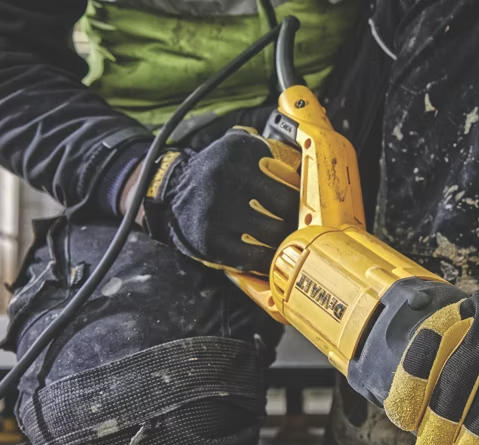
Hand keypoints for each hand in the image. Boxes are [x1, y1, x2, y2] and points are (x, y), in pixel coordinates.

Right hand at [142, 127, 299, 273]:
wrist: (168, 193)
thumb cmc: (214, 173)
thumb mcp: (237, 149)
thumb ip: (268, 152)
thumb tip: (310, 173)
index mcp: (239, 152)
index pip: (291, 183)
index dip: (304, 201)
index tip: (308, 208)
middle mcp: (226, 178)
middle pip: (286, 210)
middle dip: (296, 221)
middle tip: (299, 226)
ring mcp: (217, 211)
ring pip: (273, 235)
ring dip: (285, 241)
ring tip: (286, 240)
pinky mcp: (209, 240)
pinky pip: (253, 258)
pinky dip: (267, 261)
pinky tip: (270, 257)